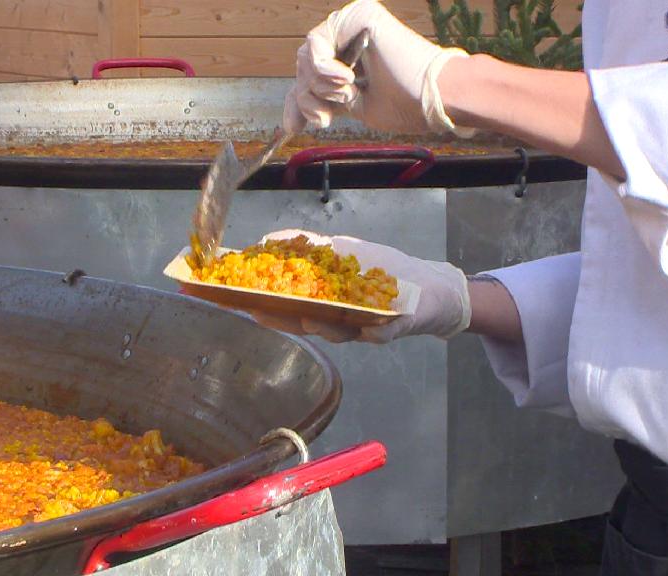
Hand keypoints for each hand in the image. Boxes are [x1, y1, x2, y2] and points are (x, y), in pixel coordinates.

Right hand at [248, 230, 471, 343]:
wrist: (430, 288)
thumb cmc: (384, 269)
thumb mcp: (344, 250)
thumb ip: (309, 246)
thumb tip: (269, 238)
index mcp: (323, 305)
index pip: (287, 308)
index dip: (263, 306)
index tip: (237, 300)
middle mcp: (339, 321)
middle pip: (306, 324)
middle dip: (284, 320)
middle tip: (261, 312)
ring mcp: (365, 328)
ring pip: (340, 333)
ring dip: (325, 327)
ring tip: (310, 318)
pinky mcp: (394, 329)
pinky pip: (382, 334)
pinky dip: (376, 333)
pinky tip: (368, 332)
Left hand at [283, 0, 475, 136]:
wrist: (434, 98)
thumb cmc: (405, 105)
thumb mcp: (354, 107)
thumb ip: (325, 103)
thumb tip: (293, 120)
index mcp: (351, 56)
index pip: (310, 75)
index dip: (298, 101)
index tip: (295, 127)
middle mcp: (350, 36)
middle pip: (304, 66)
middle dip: (310, 96)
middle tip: (330, 113)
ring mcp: (353, 24)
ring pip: (307, 57)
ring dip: (322, 86)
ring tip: (350, 91)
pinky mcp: (359, 16)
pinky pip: (317, 43)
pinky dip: (324, 69)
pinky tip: (348, 79)